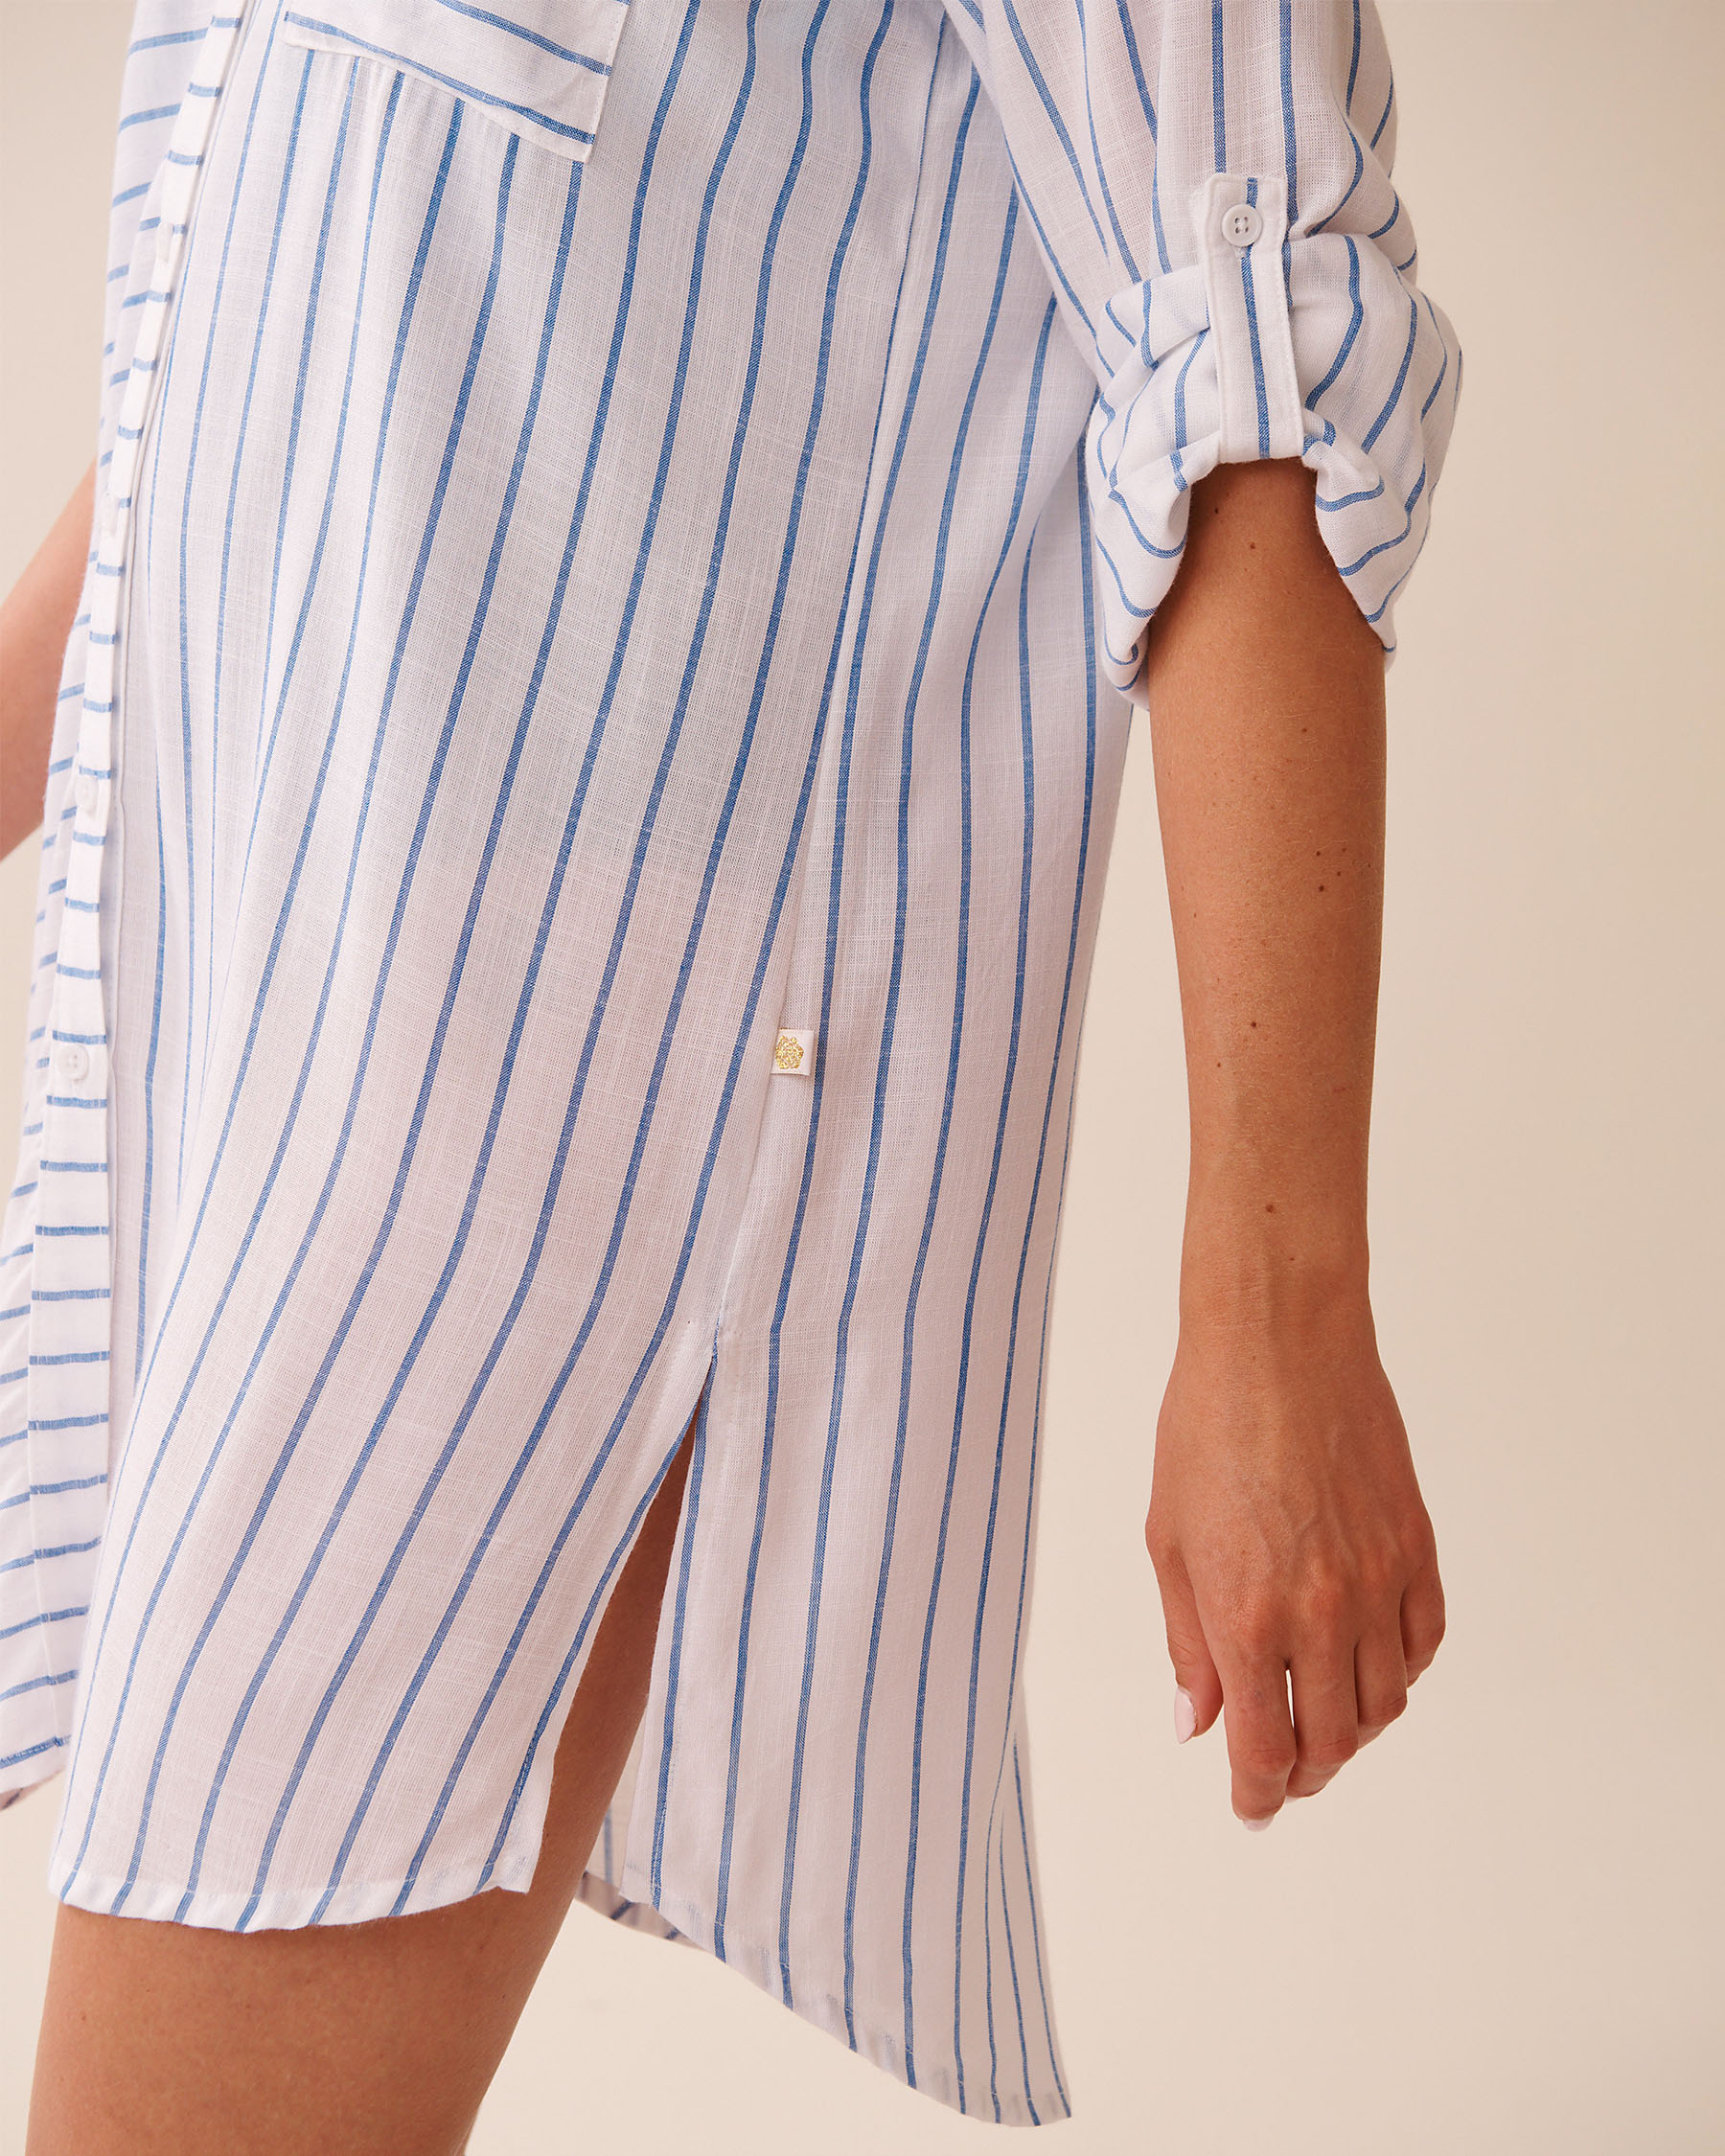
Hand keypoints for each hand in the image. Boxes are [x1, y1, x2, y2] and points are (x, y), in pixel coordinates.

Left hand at [1144, 1293, 1444, 1827]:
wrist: (1279, 1343)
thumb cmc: (1205, 1426)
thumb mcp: (1169, 1541)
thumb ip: (1187, 1642)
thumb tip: (1195, 1725)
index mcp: (1246, 1614)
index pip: (1265, 1748)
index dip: (1257, 1794)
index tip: (1250, 1807)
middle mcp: (1321, 1611)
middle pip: (1331, 1741)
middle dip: (1304, 1773)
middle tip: (1283, 1775)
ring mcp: (1379, 1580)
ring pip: (1385, 1702)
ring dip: (1352, 1729)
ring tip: (1319, 1718)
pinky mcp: (1416, 1547)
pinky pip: (1423, 1642)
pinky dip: (1399, 1672)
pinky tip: (1367, 1665)